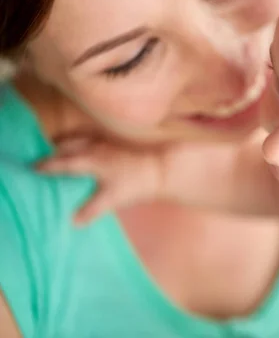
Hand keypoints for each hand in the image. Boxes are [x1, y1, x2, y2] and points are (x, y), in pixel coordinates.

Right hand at [37, 136, 163, 224]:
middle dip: (54, 152)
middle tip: (42, 160)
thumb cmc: (135, 184)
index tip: (33, 169)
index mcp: (90, 160)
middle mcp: (95, 148)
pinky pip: (91, 140)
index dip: (47, 166)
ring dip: (67, 145)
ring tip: (59, 152)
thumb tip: (73, 221)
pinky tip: (85, 151)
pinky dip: (82, 144)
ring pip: (79, 141)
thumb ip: (90, 210)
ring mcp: (106, 144)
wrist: (161, 170)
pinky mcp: (116, 145)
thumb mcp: (111, 199)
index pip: (62, 162)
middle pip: (67, 146)